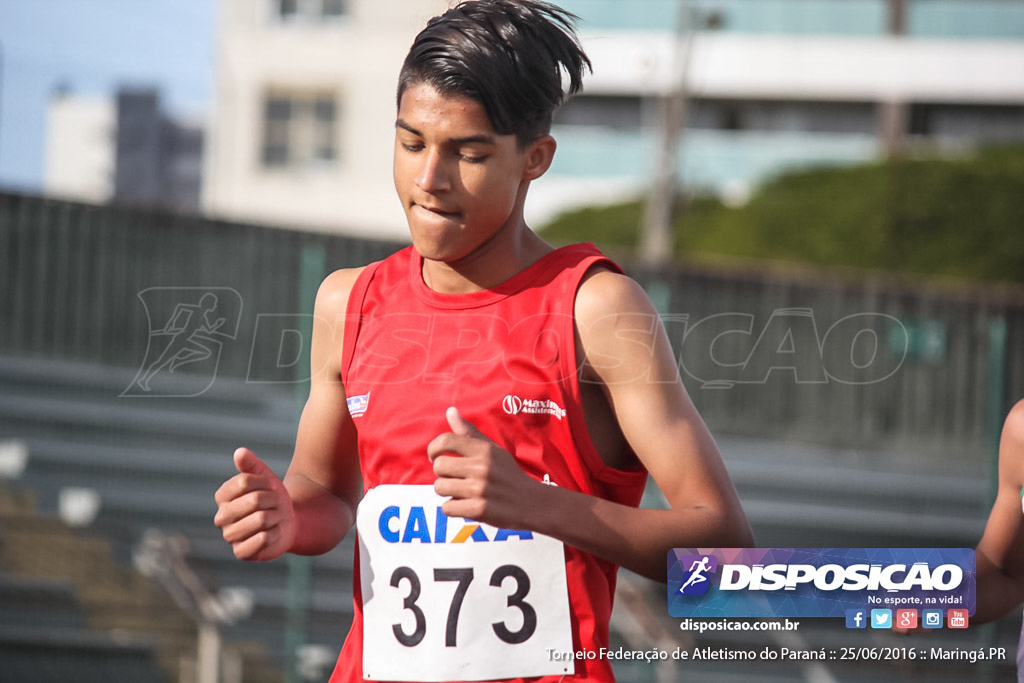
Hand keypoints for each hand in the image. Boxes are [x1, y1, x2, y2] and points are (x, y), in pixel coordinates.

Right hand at [214, 448, 296, 560]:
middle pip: (254, 500)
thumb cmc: (272, 497)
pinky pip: (262, 539)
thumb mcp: (264, 477)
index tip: (269, 486)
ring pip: (261, 519)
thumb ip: (251, 464)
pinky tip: (274, 532)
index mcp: (222, 496)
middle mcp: (221, 517)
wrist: (287, 521)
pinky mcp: (241, 552)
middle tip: (275, 504)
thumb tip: (239, 452)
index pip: (244, 481)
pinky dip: (275, 533)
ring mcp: (230, 536)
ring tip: (275, 517)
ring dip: (276, 516)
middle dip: (273, 500)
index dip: (265, 482)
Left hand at [427, 407, 537, 529]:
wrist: (531, 503)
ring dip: (448, 492)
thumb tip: (450, 410)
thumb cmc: (507, 474)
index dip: (434, 449)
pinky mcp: (479, 510)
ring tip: (463, 492)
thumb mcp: (492, 450)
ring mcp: (480, 489)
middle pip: (439, 466)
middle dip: (443, 474)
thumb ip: (469, 432)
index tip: (435, 457)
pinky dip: (453, 509)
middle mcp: (481, 467)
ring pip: (440, 488)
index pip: (446, 440)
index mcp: (484, 450)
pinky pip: (447, 508)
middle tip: (456, 478)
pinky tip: (466, 505)